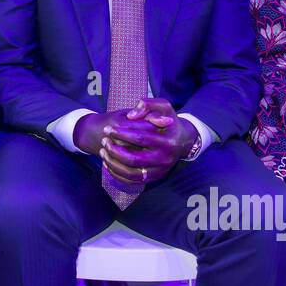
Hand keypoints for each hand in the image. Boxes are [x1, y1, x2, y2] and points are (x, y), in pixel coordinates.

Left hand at [73, 99, 196, 185]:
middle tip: (103, 140)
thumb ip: (148, 104)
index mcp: (167, 141)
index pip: (140, 138)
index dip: (121, 133)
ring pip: (131, 173)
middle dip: (114, 150)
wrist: (183, 140)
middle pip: (134, 159)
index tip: (108, 129)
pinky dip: (118, 174)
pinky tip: (108, 163)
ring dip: (113, 164)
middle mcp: (165, 159)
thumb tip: (131, 115)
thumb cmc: (168, 121)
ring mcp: (160, 171)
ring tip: (103, 151)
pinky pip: (133, 181)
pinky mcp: (154, 178)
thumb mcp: (164, 106)